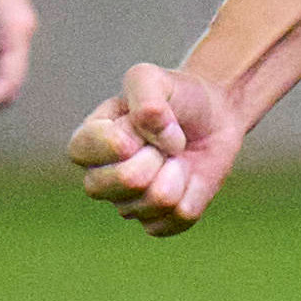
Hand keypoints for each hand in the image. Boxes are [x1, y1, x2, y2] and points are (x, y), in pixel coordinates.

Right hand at [65, 62, 243, 234]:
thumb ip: (146, 97)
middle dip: (156, 155)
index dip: (125, 136)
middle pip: (125, 181)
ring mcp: (127, 204)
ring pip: (154, 202)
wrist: (214, 116)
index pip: (86, 150)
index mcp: (87, 142)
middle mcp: (100, 179)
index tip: (145, 120)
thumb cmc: (175, 95)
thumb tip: (157, 136)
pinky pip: (176, 219)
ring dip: (178, 172)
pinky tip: (187, 177)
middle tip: (166, 142)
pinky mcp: (157, 223)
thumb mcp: (154, 78)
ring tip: (177, 156)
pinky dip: (193, 193)